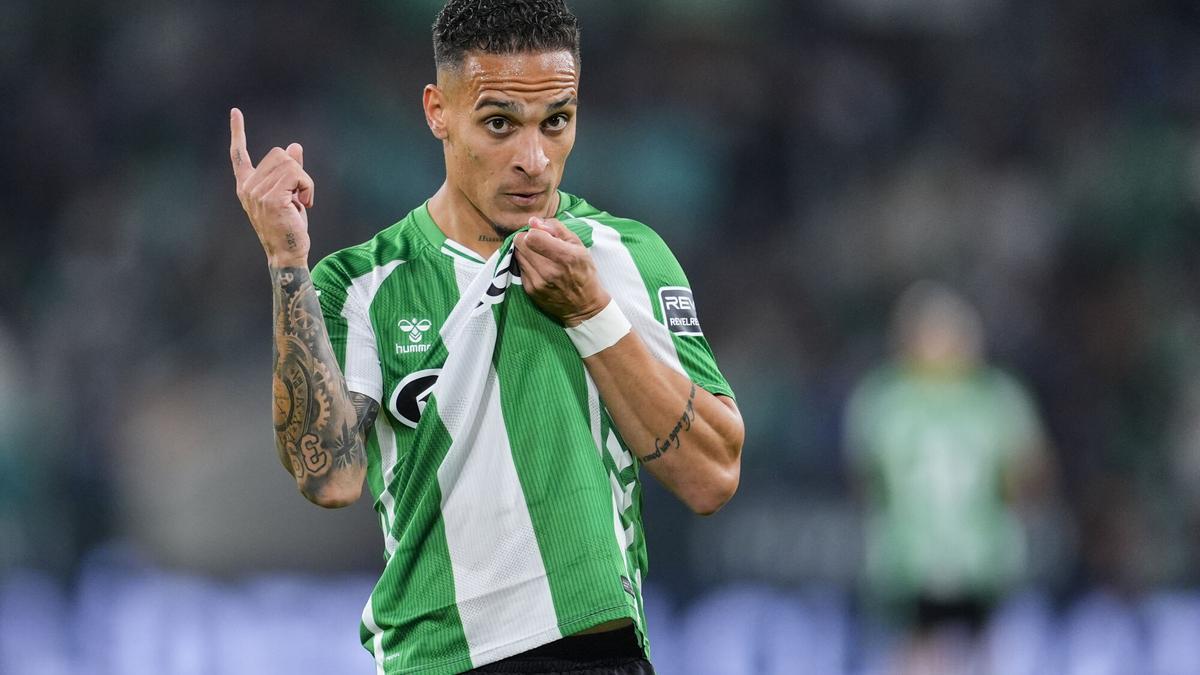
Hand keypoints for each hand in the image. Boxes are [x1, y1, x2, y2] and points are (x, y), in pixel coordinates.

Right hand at [230, 108, 313, 266]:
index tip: (235, 112)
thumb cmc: (288, 227)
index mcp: (246, 185)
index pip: (239, 154)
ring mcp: (257, 192)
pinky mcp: (272, 198)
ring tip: (301, 202)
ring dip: (304, 181)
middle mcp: (248, 187)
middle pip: (279, 154)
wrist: (287, 253)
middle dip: (297, 171)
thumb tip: (294, 145)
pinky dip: (308, 187)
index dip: (238, 132)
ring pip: (290, 163)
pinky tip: (304, 204)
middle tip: (298, 195)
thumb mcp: (289, 195)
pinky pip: (298, 175)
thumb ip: (290, 171)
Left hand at [515, 217, 610, 325]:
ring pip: (518, 255)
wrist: (584, 305)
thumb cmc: (583, 272)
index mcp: (565, 256)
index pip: (532, 236)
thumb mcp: (579, 245)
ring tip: (539, 256)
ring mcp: (538, 282)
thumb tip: (533, 221)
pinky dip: (527, 265)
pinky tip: (539, 269)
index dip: (534, 231)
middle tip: (538, 244)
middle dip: (527, 239)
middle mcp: (549, 270)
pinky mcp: (530, 290)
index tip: (541, 235)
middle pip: (520, 243)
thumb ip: (556, 229)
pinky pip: (520, 268)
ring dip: (526, 252)